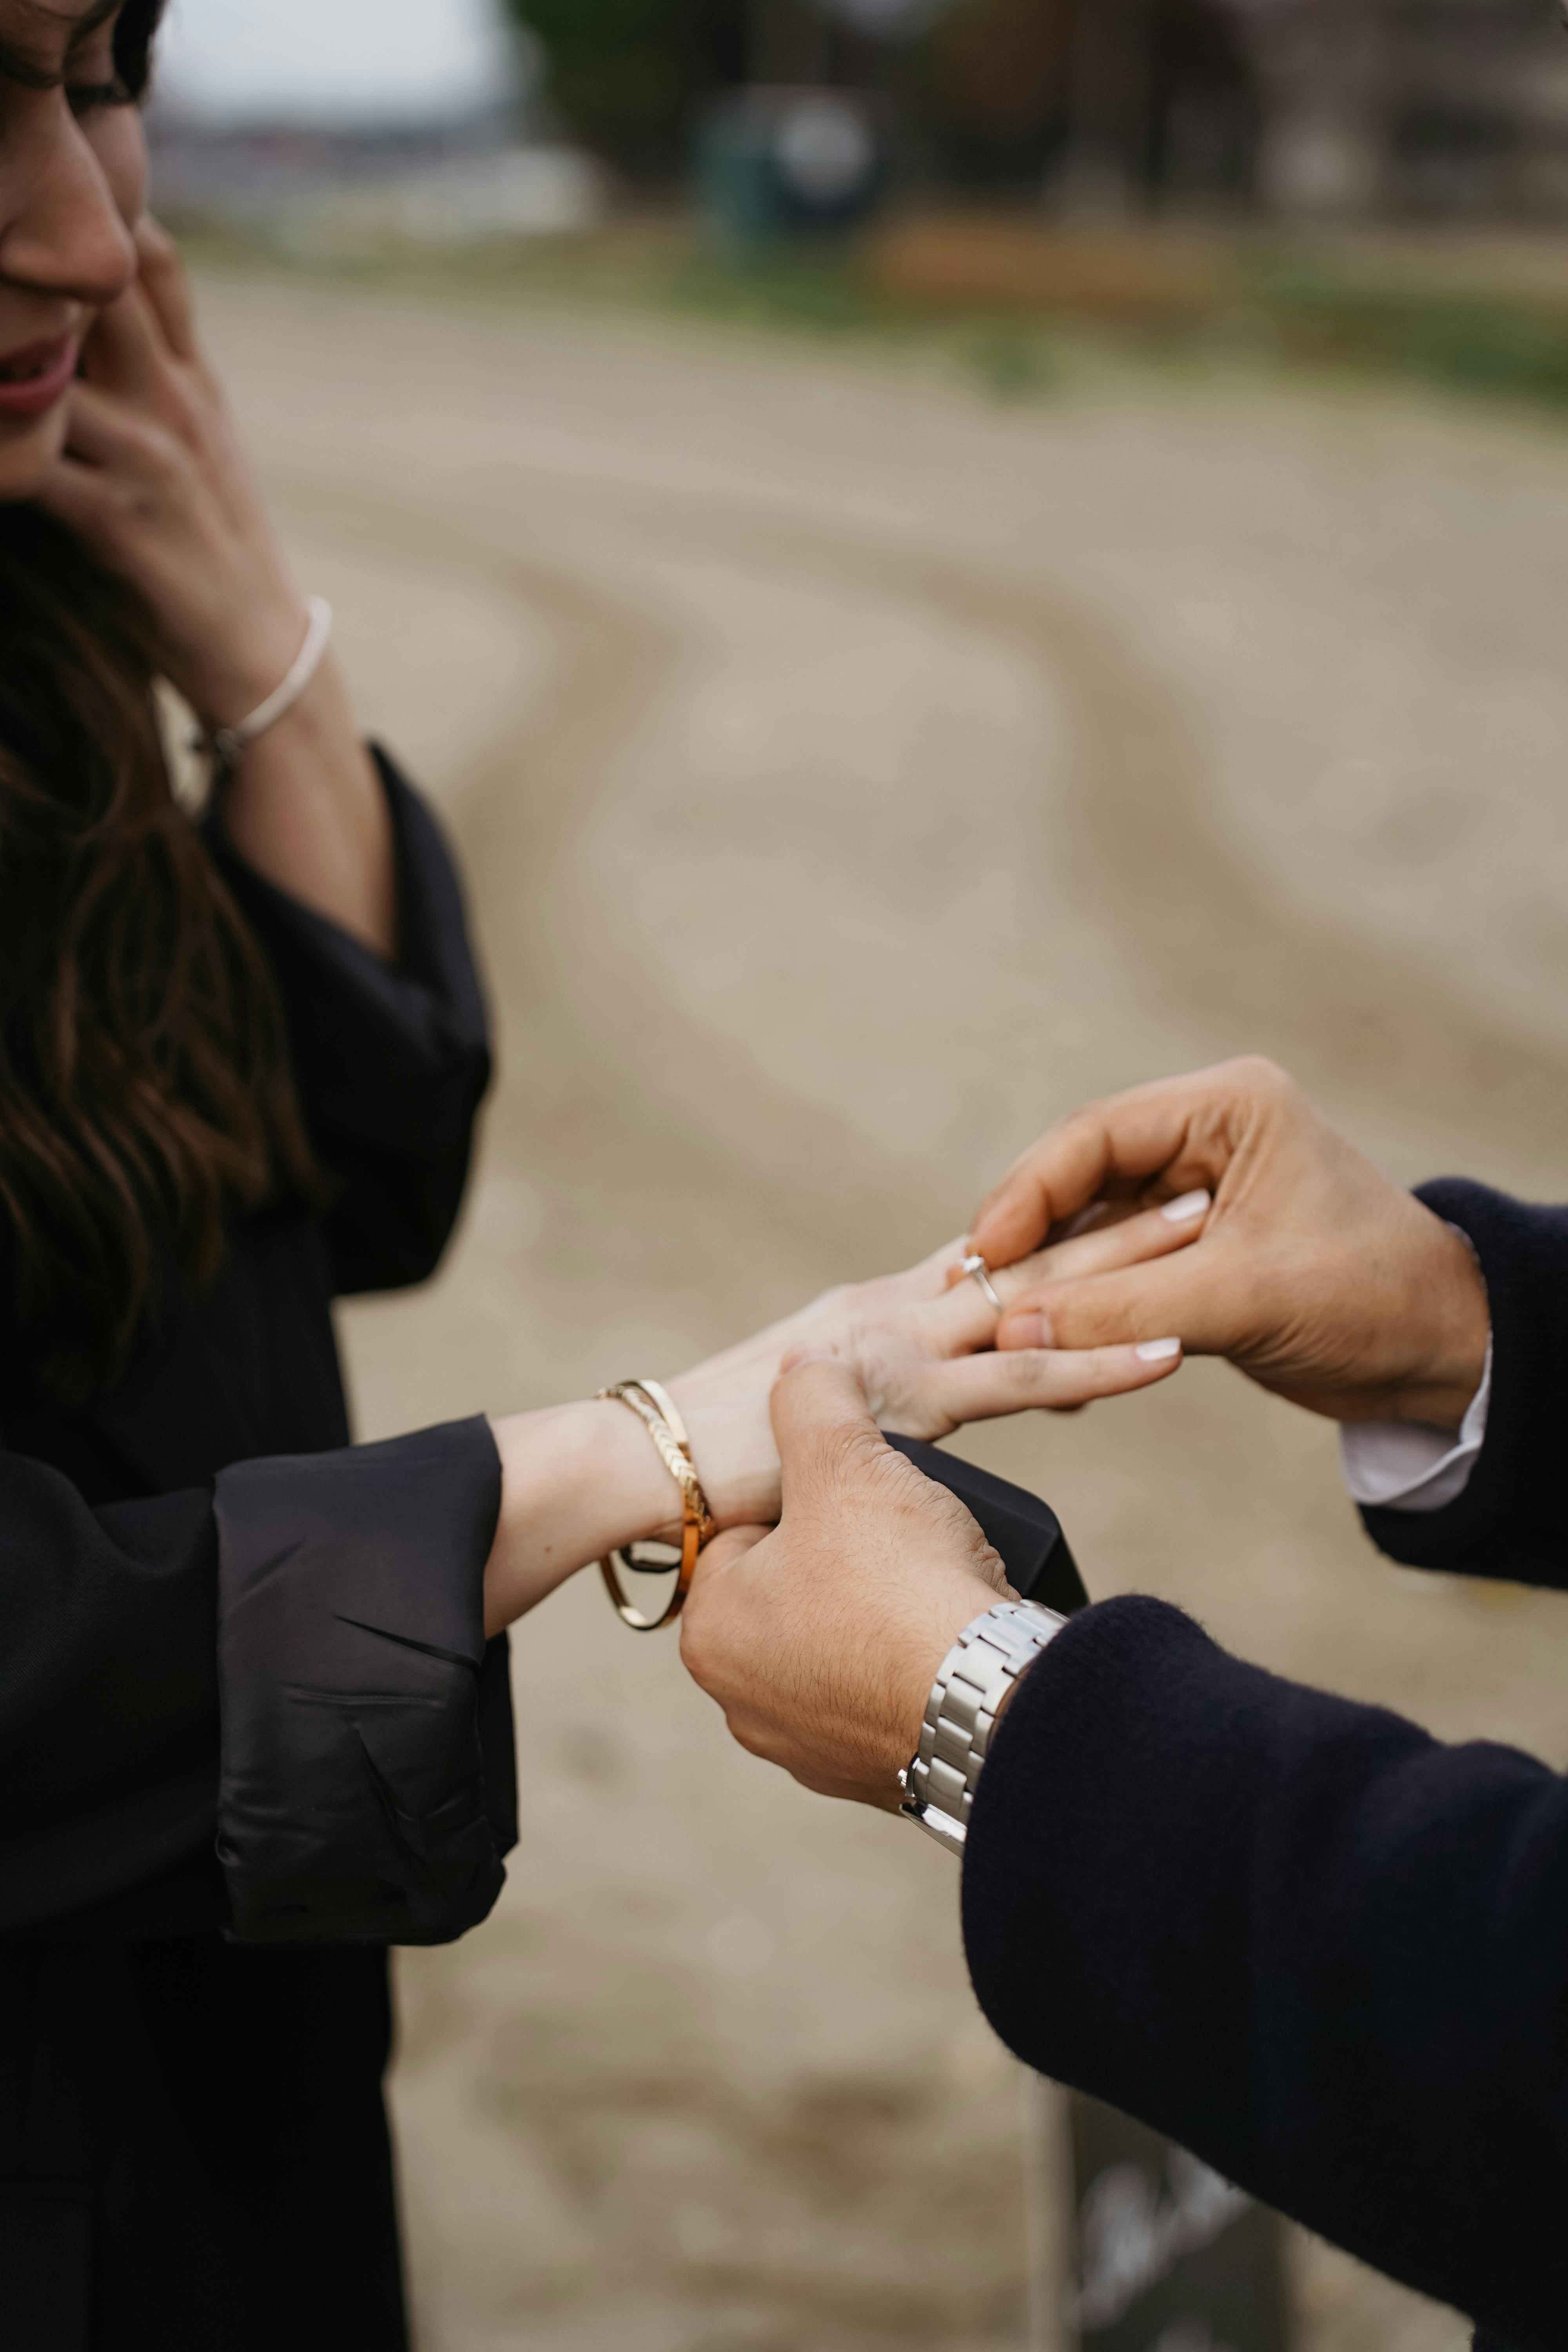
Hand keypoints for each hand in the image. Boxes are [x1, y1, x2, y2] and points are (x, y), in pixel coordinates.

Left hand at [35, 218, 309, 725]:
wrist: (260, 653)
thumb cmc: (215, 547)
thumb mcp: (204, 444)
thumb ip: (158, 372)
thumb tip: (86, 311)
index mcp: (196, 381)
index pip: (153, 262)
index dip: (98, 212)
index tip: (37, 198)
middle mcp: (175, 405)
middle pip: (97, 292)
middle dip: (28, 270)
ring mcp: (150, 460)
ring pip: (48, 371)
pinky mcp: (121, 522)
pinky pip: (32, 469)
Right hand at [483, 1213, 1194, 1634]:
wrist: (650, 1465)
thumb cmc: (712, 1453)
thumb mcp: (805, 1416)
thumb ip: (859, 1407)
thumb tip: (894, 1431)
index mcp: (875, 1309)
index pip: (985, 1256)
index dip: (1059, 1227)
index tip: (1132, 1201)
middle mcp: (896, 1309)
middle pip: (1028, 1249)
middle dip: (1115, 1216)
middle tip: (1201, 1184)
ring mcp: (904, 1348)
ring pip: (1041, 1294)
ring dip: (1130, 1263)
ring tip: (1208, 1230)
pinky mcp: (909, 1400)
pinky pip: (1025, 1375)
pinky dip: (1101, 1359)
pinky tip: (1164, 1352)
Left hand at [682, 1356, 1011, 1809]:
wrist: (989, 1702)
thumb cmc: (899, 1584)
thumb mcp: (844, 1462)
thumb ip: (812, 1402)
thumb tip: (804, 1367)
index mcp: (713, 1631)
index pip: (752, 1530)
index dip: (815, 1493)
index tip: (861, 1492)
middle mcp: (745, 1702)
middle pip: (803, 1586)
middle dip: (855, 1555)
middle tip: (908, 1535)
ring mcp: (810, 1749)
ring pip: (850, 1642)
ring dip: (891, 1610)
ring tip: (938, 1581)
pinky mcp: (878, 1777)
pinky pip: (894, 1695)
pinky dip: (923, 1666)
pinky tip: (954, 1640)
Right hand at [971, 1057, 1489, 1430]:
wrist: (1442, 1351)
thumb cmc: (1370, 1298)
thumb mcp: (1243, 1299)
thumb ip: (1124, 1310)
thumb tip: (1015, 1331)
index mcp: (1227, 1107)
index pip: (1096, 1135)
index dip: (1029, 1192)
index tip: (984, 1252)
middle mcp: (1204, 1137)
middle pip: (1080, 1177)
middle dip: (1029, 1239)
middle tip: (973, 1291)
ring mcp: (1194, 1193)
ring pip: (1088, 1227)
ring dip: (1048, 1281)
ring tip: (1000, 1328)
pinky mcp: (1192, 1249)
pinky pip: (1112, 1269)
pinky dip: (1079, 1308)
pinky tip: (1046, 1349)